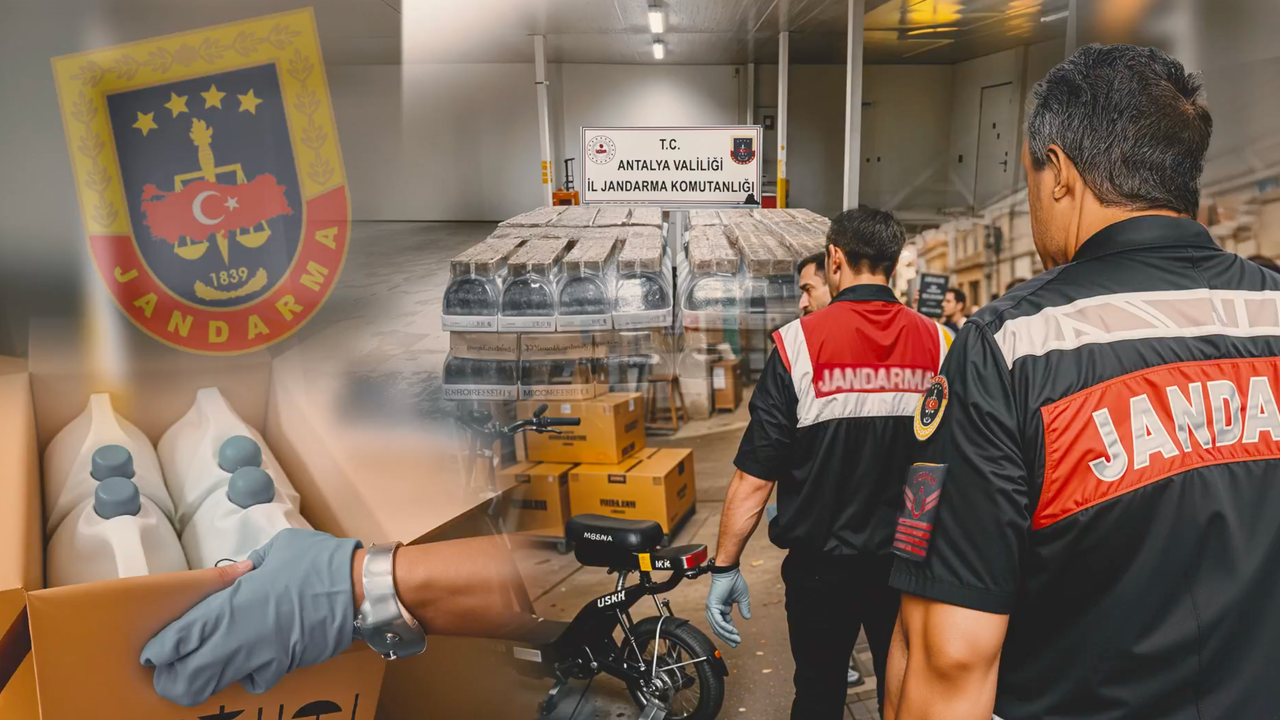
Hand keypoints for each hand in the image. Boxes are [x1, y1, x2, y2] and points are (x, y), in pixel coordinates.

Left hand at [141, 529, 361, 706]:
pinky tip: (252, 668)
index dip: (161, 650)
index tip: (154, 653)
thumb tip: (241, 575)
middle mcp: (237, 635)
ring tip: (197, 683)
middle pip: (188, 673)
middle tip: (170, 676)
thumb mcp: (276, 551)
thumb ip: (251, 569)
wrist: (358, 589)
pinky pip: (255, 679)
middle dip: (173, 678)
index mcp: (230, 604)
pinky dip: (249, 677)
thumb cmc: (317, 562)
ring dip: (203, 685)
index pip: (179, 637)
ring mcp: (261, 655)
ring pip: (216, 684)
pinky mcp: (283, 666)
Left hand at [705, 567, 750, 647]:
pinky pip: (718, 621)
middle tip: (735, 644)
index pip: (723, 624)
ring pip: (718, 626)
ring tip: (736, 640)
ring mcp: (711, 608)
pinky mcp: (712, 606)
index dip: (730, 632)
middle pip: (719, 628)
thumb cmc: (734, 581)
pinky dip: (725, 627)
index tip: (737, 639)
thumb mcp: (742, 598)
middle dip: (727, 637)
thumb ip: (744, 608)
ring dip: (727, 634)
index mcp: (720, 607)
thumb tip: (747, 618)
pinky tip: (733, 632)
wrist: (729, 572)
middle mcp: (714, 609)